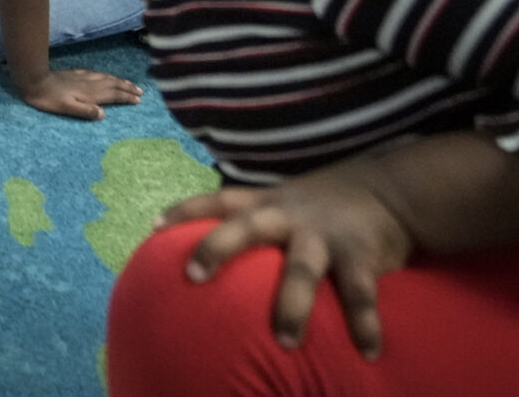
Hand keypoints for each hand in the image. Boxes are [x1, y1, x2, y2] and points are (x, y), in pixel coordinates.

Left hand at [16, 67, 143, 121]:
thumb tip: (103, 115)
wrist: (34, 80)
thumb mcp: (66, 108)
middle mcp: (90, 83)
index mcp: (90, 93)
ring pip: (106, 78)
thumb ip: (85, 111)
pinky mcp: (75, 73)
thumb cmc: (49, 99)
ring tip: (129, 84)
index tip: (138, 100)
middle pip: (113, 84)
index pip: (113, 95)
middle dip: (127, 88)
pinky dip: (106, 75)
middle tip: (140, 91)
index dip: (126, 97)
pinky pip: (97, 73)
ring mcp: (83, 77)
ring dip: (119, 81)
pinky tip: (105, 76)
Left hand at [162, 171, 415, 357]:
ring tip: (283, 341)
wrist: (389, 191)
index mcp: (267, 204)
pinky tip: (368, 353)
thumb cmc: (322, 206)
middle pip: (246, 227)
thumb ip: (253, 222)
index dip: (186, 210)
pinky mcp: (361, 256)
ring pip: (301, 270)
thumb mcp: (284, 203)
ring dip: (292, 306)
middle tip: (192, 275)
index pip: (218, 200)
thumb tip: (213, 254)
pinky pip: (361, 294)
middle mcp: (289, 217)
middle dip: (217, 247)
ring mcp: (324, 237)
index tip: (154, 226)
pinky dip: (364, 325)